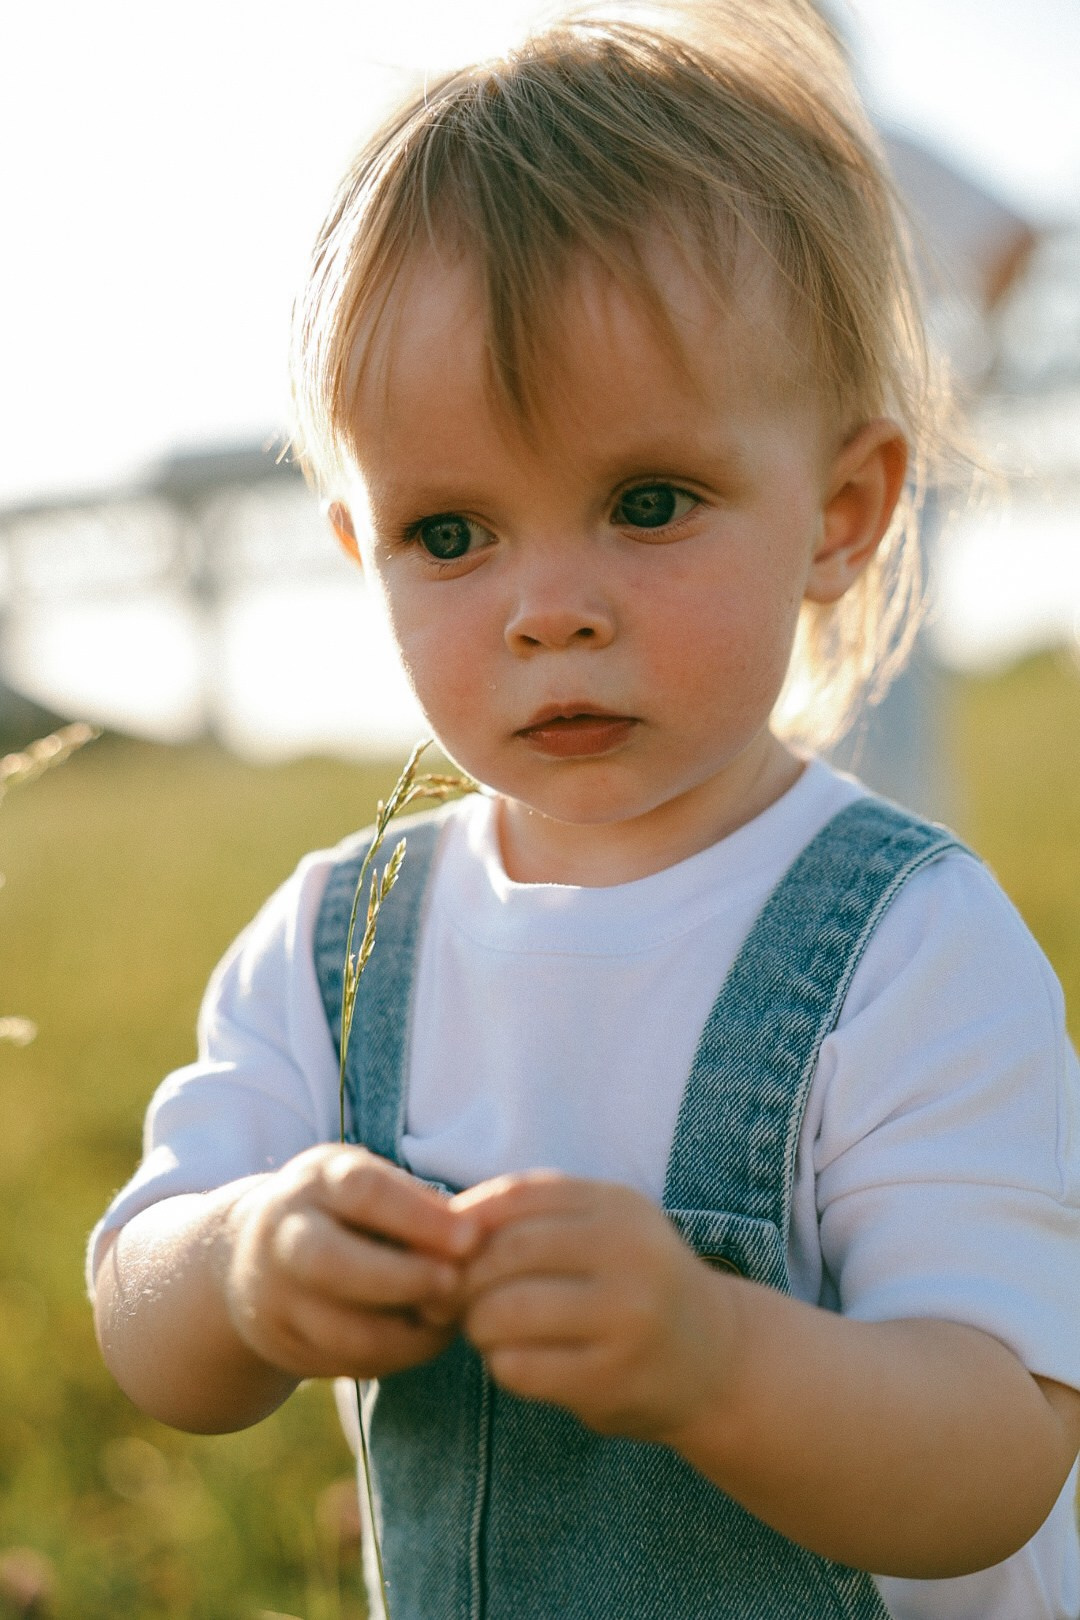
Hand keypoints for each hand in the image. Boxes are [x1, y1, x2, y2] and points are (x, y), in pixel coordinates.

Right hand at [223, 1144, 478, 1380]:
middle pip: (331, 1263)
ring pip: (340, 1330)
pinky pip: (346, 1362)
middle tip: (454, 1286)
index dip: (419, 1217)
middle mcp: (285, 1235)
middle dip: (401, 1280)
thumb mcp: (374, 1187)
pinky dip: (393, 1357)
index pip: (364, 1191)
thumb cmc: (344, 1213)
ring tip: (448, 1320)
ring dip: (406, 1335)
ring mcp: (275, 1295)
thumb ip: (424, 1206)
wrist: (254, 1257)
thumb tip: (487, 1229)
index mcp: (318, 1181)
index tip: (470, 1238)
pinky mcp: (282, 1344)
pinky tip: (422, 1339)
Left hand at [454, 1171, 733, 1440]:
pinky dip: (500, 1365)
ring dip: (478, 1325)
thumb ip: (532, 1217)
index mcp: (618, 1205)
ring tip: (487, 1330)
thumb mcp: (601, 1228)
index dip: (467, 1223)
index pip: (514, 1197)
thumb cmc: (634, 1284)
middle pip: (505, 1254)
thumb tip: (441, 1226)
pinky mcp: (611, 1379)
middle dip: (466, 1279)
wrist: (715, 1359)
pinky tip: (516, 1362)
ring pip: (505, 1312)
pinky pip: (520, 1367)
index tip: (454, 1251)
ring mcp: (624, 1318)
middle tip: (459, 1299)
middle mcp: (628, 1254)